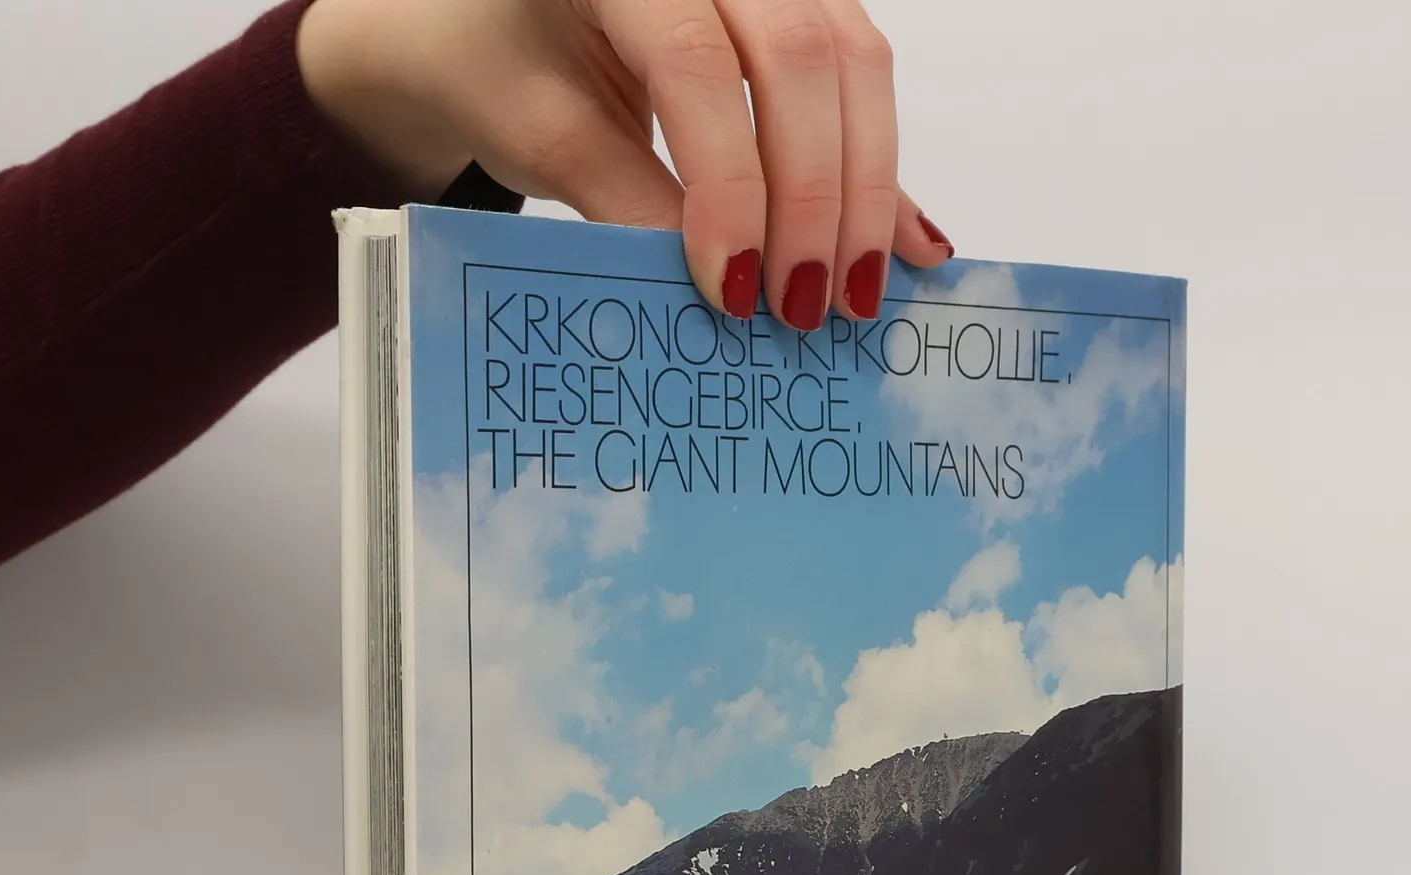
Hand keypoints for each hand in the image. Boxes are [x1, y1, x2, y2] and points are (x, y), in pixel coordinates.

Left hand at [296, 0, 954, 327]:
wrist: (500, 18)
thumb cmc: (506, 62)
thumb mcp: (544, 134)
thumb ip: (627, 202)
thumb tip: (722, 291)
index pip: (694, 62)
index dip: (727, 183)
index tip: (735, 288)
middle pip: (798, 56)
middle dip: (815, 197)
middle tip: (804, 308)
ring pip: (852, 62)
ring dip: (865, 190)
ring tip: (851, 296)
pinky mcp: (806, 7)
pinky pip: (863, 78)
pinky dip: (886, 173)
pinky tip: (910, 246)